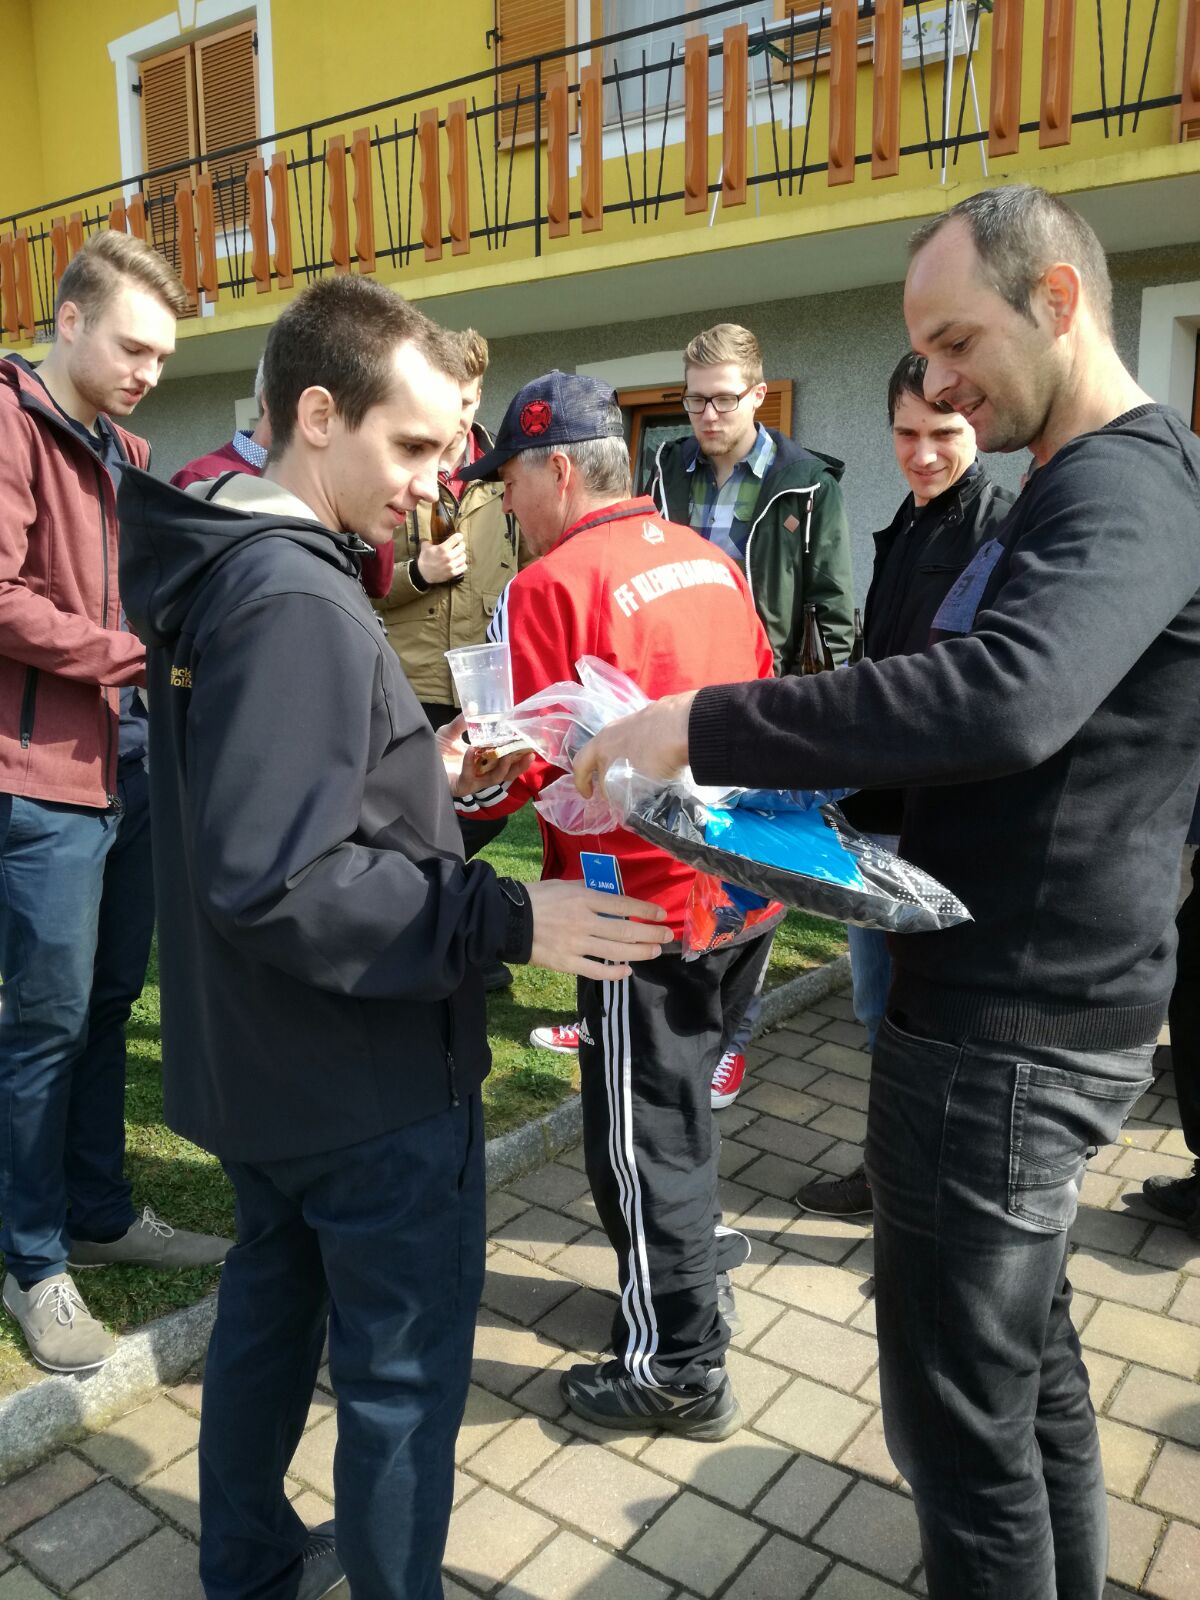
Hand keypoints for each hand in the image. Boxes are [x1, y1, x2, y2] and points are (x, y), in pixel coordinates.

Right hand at [416, 534, 466, 584]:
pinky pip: (464, 567)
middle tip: (459, 545)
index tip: (459, 537)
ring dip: (462, 555)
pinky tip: (459, 563)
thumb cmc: (424, 559)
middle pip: (462, 547)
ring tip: (459, 555)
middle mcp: (448, 556)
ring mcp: (451, 565)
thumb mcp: (425, 546)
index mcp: (442, 548)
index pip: (456, 538)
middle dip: (461, 545)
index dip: (459, 536)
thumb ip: (430, 540)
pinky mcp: (453, 573)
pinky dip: (463, 564)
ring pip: (464, 557)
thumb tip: (434, 538)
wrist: (423, 573)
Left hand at [440, 714, 534, 795]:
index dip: (517, 755)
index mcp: (482, 763)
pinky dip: (471, 763)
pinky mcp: (460, 787)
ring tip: (509, 754)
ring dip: (503, 767)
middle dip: (518, 764)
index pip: (505, 761)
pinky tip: (472, 750)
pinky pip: (469, 776)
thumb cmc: (434, 751)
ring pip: (494, 778)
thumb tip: (475, 705)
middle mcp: (480, 775)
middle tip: (529, 752)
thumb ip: (463, 722)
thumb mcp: (450, 733)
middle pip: (506, 773)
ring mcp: (472, 783)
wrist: (416, 760)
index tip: (528, 744)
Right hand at [525, 880, 671, 979]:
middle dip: (650, 934)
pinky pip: (596, 970)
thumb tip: (608, 890)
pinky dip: (614, 972)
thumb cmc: (535, 898)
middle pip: (625, 931)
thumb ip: (587, 887)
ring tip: (654, 951)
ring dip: (640, 952)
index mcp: (583, 898)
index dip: (645, 911)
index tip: (660, 915)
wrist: (507, 921)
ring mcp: (576, 944)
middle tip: (666, 936)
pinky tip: (627, 971)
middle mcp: (584, 921)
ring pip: (616, 951)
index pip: (623, 905)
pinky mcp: (567, 963)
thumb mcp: (562, 884)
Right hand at [573, 693, 695, 798]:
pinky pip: (641, 739)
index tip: (589, 796)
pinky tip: (656, 760)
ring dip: (625, 761)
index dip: (582, 783)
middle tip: (614, 790)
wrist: (685, 726)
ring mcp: (633, 720)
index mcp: (600, 745)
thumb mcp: (632, 785)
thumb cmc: (653, 758)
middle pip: (601, 754)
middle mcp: (613, 730)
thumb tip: (622, 798)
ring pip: (622, 745)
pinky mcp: (653, 716)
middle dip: (605, 773)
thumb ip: (621, 792)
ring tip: (636, 776)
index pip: (581, 765)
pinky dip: (642, 752)